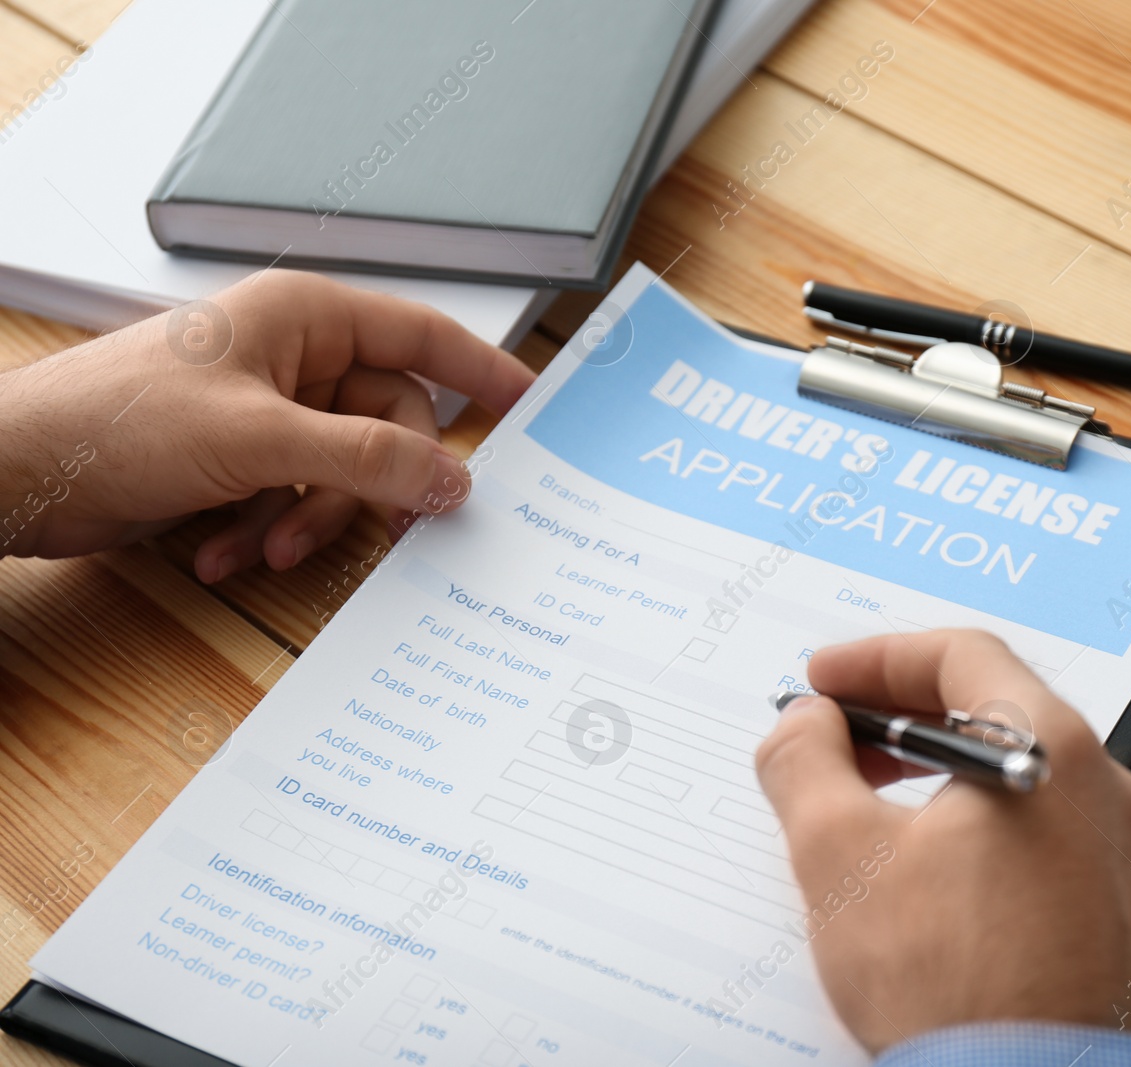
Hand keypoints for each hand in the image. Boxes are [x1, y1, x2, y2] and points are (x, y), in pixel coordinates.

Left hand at [0, 271, 534, 578]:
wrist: (20, 475)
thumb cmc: (115, 422)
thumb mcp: (259, 441)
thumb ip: (367, 460)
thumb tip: (452, 477)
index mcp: (305, 318)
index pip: (422, 336)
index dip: (482, 371)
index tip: (533, 403)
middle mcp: (294, 358)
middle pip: (388, 425)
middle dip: (363, 487)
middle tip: (379, 530)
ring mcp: (269, 410)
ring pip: (344, 472)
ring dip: (307, 520)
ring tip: (259, 545)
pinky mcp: (242, 459)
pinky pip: (298, 498)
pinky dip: (268, 530)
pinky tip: (223, 550)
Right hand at [755, 629, 1130, 1052]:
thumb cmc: (948, 985)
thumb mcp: (836, 854)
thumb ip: (805, 763)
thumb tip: (803, 723)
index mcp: (1049, 749)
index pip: (962, 655)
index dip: (877, 658)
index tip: (824, 681)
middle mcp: (1104, 789)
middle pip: (997, 709)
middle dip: (902, 716)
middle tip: (835, 739)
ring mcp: (1122, 853)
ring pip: (1023, 775)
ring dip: (941, 772)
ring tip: (873, 805)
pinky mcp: (1120, 910)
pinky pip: (1047, 834)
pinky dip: (984, 825)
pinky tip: (931, 866)